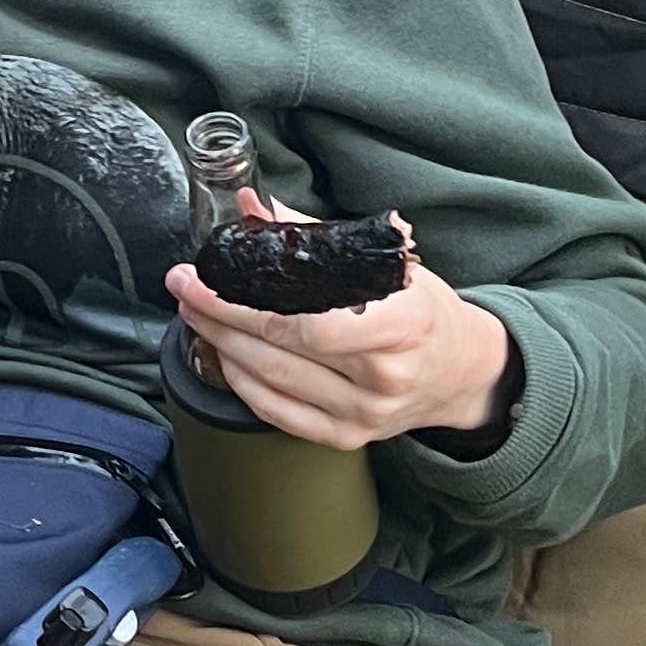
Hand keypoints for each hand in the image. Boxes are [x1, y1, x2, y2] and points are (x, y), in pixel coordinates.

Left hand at [166, 193, 515, 453]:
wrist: (460, 373)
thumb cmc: (423, 313)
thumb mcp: (388, 266)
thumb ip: (319, 237)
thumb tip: (254, 208)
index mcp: (404, 323)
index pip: (316, 322)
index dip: (251, 304)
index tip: (211, 277)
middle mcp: (385, 375)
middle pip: (282, 347)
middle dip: (220, 315)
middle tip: (185, 287)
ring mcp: (365, 413)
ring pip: (273, 381)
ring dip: (222, 346)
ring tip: (194, 314)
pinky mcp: (349, 437)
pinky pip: (280, 414)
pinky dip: (243, 384)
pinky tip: (223, 357)